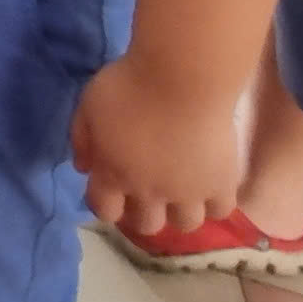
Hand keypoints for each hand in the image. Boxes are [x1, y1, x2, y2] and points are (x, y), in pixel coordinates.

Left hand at [69, 53, 241, 236]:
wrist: (183, 76)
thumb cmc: (130, 84)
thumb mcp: (89, 105)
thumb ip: (81, 139)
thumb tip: (83, 168)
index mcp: (113, 175)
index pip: (105, 211)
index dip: (107, 204)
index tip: (111, 190)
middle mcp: (150, 193)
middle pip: (146, 226)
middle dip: (144, 212)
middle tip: (148, 190)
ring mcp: (188, 192)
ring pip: (185, 224)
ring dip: (180, 211)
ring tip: (182, 191)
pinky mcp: (221, 182)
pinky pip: (221, 209)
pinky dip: (215, 202)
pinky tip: (210, 184)